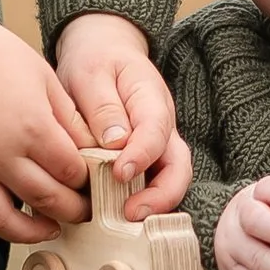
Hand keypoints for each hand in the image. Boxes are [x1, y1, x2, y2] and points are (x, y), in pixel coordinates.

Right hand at [0, 12, 89, 261]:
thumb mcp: (45, 79)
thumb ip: (70, 119)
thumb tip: (97, 149)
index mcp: (31, 128)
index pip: (71, 173)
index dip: (89, 182)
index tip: (96, 183)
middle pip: (44, 200)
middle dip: (70, 211)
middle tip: (82, 211)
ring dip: (27, 233)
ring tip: (46, 230)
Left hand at [53, 13, 191, 212]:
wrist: (102, 50)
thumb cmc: (96, 60)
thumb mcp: (90, 73)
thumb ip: (102, 107)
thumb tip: (115, 143)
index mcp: (151, 98)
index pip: (156, 130)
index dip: (142, 155)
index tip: (118, 173)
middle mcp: (162, 125)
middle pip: (178, 165)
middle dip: (161, 194)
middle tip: (131, 213)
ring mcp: (157, 144)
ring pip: (169, 179)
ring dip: (153, 203)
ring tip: (123, 220)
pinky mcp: (144, 158)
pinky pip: (150, 183)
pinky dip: (139, 201)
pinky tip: (113, 214)